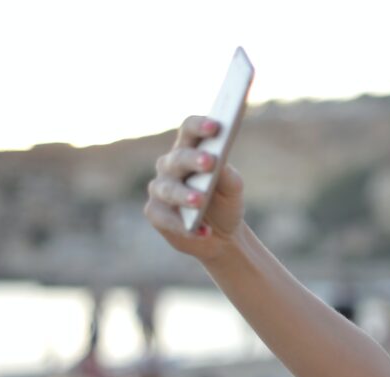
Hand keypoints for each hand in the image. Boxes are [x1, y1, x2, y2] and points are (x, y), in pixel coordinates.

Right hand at [143, 115, 245, 261]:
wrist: (222, 236)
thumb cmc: (225, 202)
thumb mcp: (233, 189)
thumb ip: (227, 175)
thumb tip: (219, 161)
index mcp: (190, 151)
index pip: (189, 131)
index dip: (199, 126)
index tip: (216, 126)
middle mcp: (170, 166)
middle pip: (178, 158)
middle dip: (193, 160)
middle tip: (210, 162)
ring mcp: (160, 190)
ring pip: (168, 189)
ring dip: (184, 195)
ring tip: (200, 201)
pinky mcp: (156, 214)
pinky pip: (166, 218)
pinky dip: (184, 227)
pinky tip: (203, 232)